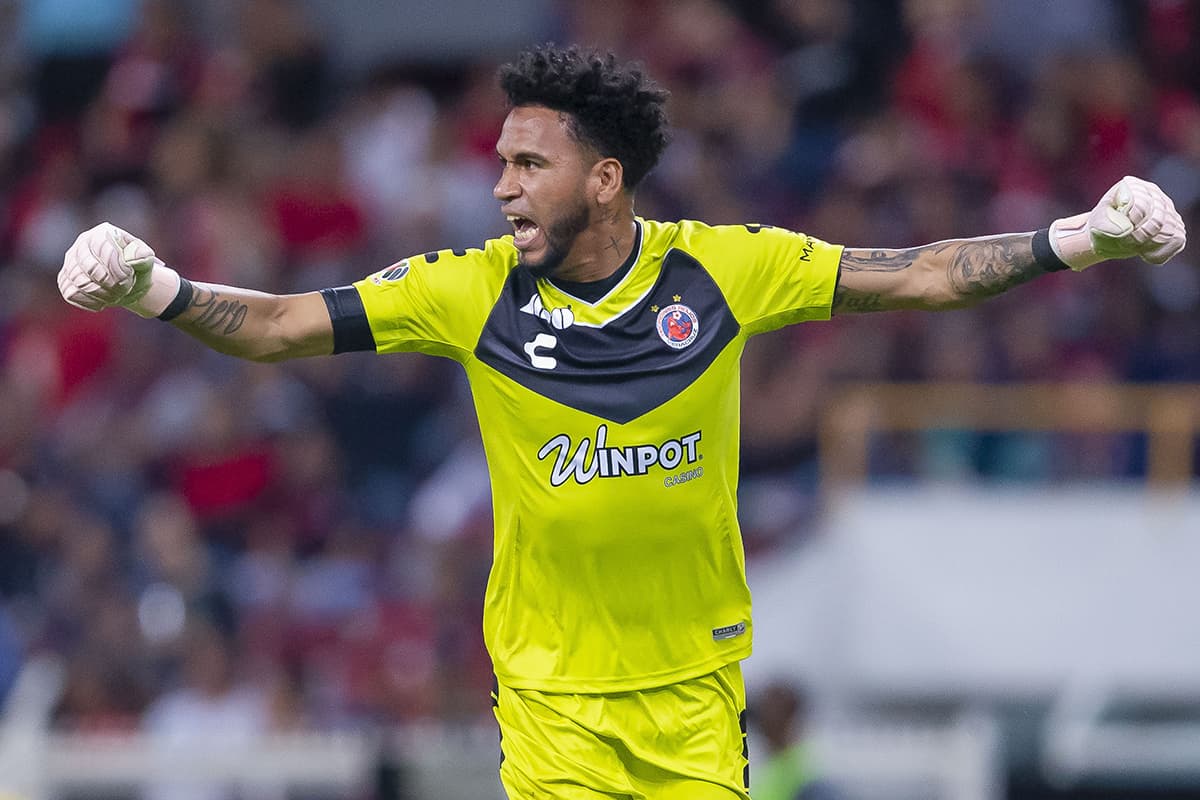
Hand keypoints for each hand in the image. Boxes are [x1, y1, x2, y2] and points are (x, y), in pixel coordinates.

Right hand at [59, 223, 179, 316]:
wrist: (127, 281)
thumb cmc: (135, 267)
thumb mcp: (145, 259)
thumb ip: (142, 255)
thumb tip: (132, 259)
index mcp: (102, 233)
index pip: (103, 248)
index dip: (117, 267)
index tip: (129, 276)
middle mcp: (81, 244)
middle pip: (89, 267)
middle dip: (111, 283)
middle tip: (124, 288)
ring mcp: (70, 262)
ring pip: (79, 282)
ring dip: (103, 294)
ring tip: (116, 295)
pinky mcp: (65, 279)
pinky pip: (71, 293)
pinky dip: (90, 301)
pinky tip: (103, 301)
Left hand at [1050, 176, 1186, 270]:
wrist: (1107, 235)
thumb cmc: (1102, 225)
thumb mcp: (1097, 223)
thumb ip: (1106, 225)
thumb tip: (1125, 231)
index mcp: (1133, 186)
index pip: (1142, 203)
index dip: (1131, 222)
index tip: (1120, 232)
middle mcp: (1154, 194)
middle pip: (1158, 219)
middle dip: (1139, 236)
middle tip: (1125, 242)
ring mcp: (1167, 210)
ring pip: (1169, 230)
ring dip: (1149, 244)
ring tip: (1133, 246)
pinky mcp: (1175, 226)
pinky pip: (1177, 240)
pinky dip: (1161, 252)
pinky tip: (1145, 253)